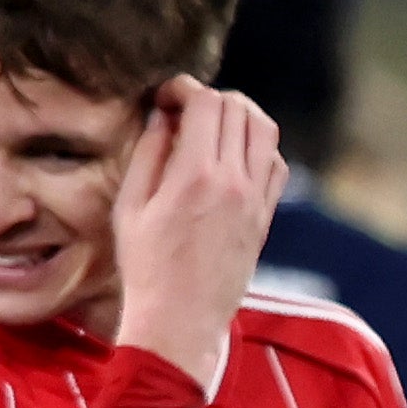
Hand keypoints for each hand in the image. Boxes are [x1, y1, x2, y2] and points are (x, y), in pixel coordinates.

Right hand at [111, 77, 284, 385]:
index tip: (164, 98)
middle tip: (183, 111)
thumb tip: (162, 115)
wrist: (181, 318)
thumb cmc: (146, 266)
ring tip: (211, 127)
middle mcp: (235, 182)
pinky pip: (275, 163)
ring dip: (239, 116)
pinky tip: (233, 156)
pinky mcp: (266, 216)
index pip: (206, 102)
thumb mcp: (131, 206)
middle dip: (209, 97)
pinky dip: (258, 147)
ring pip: (265, 130)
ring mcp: (257, 199)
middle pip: (238, 108)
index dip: (183, 88)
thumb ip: (149, 153)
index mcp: (196, 175)